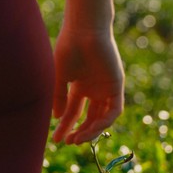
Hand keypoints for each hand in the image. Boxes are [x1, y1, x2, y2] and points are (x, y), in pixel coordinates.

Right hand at [49, 24, 123, 145]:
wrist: (84, 30)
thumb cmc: (69, 47)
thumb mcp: (60, 75)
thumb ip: (59, 97)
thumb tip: (57, 117)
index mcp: (80, 85)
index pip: (73, 111)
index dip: (66, 125)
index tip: (56, 139)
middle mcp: (94, 88)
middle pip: (88, 117)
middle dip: (78, 131)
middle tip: (67, 142)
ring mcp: (106, 88)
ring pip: (102, 117)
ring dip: (91, 130)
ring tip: (77, 138)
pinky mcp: (116, 86)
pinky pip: (114, 110)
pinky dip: (104, 121)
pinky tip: (91, 127)